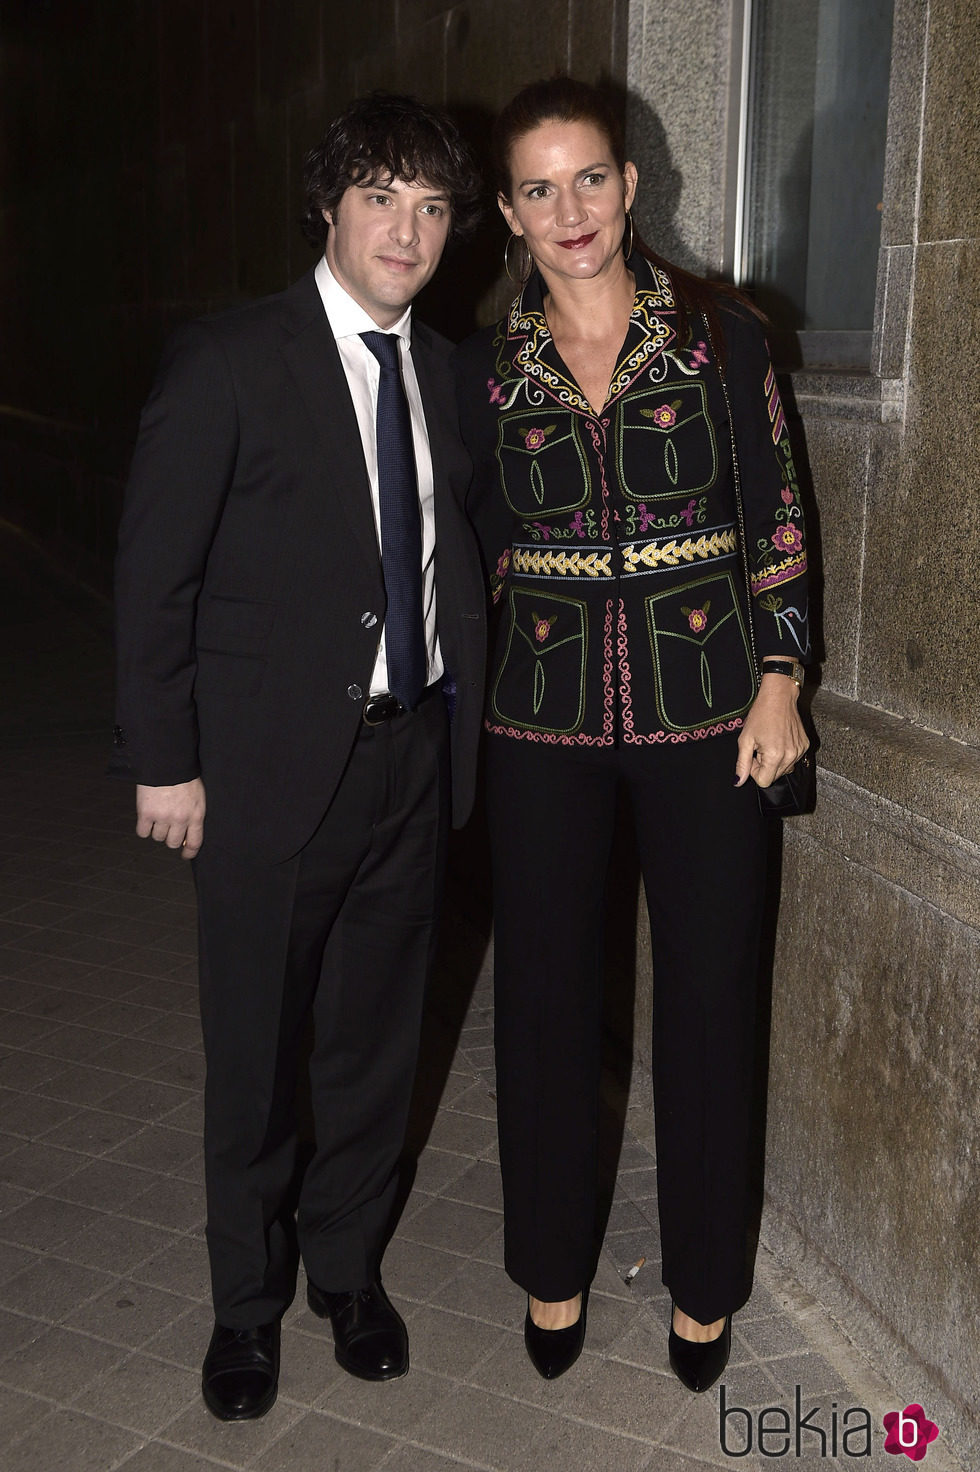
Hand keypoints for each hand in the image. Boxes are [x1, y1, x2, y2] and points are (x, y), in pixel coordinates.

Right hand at [136, 779, 205, 857]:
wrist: (166, 762)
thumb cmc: (184, 776)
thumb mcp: (198, 797)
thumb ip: (194, 815)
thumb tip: (186, 836)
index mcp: (196, 815)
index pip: (194, 842)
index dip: (189, 852)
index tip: (185, 855)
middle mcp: (180, 819)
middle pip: (172, 843)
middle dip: (170, 837)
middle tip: (167, 826)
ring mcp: (162, 817)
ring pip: (157, 837)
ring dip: (156, 830)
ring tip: (157, 815)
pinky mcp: (146, 813)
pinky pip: (143, 832)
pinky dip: (144, 827)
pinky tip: (147, 817)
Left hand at [735, 674, 807, 788]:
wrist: (779, 697)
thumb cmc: (761, 715)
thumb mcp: (745, 739)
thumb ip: (742, 763)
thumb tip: (738, 781)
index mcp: (775, 756)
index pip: (764, 781)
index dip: (755, 771)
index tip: (753, 756)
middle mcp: (790, 756)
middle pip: (774, 776)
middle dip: (764, 765)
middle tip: (760, 747)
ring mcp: (800, 751)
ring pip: (783, 769)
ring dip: (774, 760)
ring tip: (769, 741)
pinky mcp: (805, 746)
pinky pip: (792, 760)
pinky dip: (784, 754)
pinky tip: (779, 739)